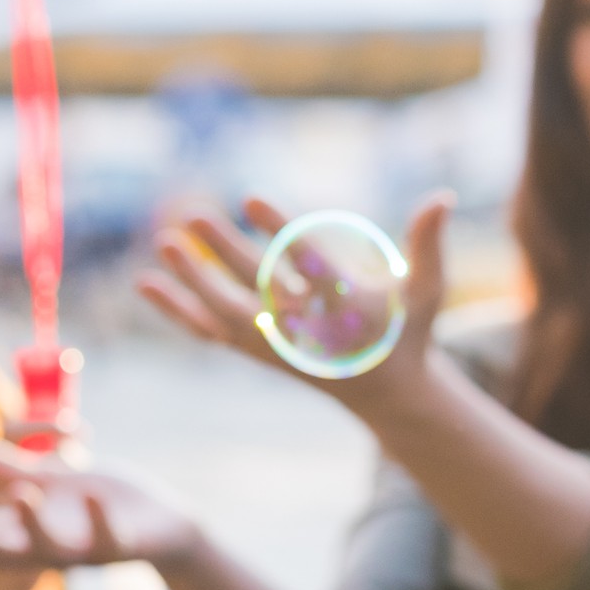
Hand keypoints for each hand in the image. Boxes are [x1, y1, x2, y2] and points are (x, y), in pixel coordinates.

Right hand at [0, 434, 200, 567]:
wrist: (162, 523)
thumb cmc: (98, 502)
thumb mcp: (46, 480)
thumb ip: (1, 468)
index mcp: (32, 529)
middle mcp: (53, 546)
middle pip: (9, 550)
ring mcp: (87, 549)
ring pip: (55, 549)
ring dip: (35, 525)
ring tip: (19, 494)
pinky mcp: (123, 545)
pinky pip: (110, 538)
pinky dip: (101, 520)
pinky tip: (93, 497)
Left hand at [141, 194, 449, 408]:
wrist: (385, 393)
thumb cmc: (406, 332)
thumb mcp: (427, 289)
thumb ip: (428, 244)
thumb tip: (444, 196)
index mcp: (345, 310)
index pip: (307, 264)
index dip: (278, 230)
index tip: (251, 197)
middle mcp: (305, 329)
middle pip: (257, 285)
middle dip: (225, 252)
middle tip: (194, 215)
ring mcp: (276, 344)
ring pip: (226, 312)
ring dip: (194, 281)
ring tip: (164, 242)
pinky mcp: (256, 351)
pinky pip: (209, 331)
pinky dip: (177, 310)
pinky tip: (146, 285)